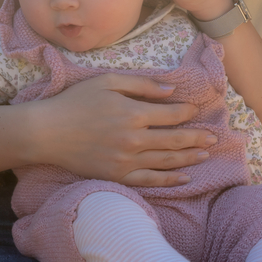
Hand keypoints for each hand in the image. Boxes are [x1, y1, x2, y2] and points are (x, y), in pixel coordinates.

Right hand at [30, 73, 217, 186]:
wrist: (47, 132)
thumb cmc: (76, 101)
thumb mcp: (108, 81)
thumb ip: (142, 84)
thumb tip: (171, 90)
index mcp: (133, 113)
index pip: (171, 114)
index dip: (187, 112)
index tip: (197, 109)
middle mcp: (134, 139)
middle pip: (174, 140)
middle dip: (197, 137)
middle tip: (214, 137)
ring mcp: (126, 161)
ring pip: (166, 161)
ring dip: (189, 158)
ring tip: (205, 154)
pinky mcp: (117, 176)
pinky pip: (150, 180)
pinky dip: (169, 179)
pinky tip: (184, 177)